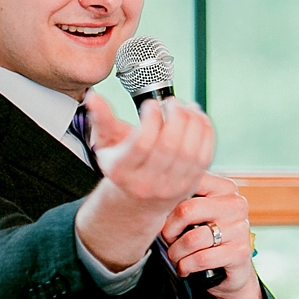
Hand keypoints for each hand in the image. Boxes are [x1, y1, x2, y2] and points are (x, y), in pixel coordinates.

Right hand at [75, 95, 215, 271]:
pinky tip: (199, 119)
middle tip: (172, 102)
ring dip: (193, 123)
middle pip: (169, 146)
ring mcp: (170, 187)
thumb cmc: (120, 167)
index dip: (151, 119)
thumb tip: (93, 96)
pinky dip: (205, 134)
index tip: (151, 104)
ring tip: (187, 108)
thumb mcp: (105, 145)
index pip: (142, 143)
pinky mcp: (189, 186)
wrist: (136, 202)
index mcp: (122, 172)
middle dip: (175, 117)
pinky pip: (204, 158)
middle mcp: (147, 183)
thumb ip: (101, 119)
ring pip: (190, 152)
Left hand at [161, 175, 269, 298]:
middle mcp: (236, 204)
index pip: (187, 184)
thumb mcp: (195, 215)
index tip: (163, 217)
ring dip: (175, 253)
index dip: (167, 203)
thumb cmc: (206, 239)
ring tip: (176, 256)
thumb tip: (151, 196)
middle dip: (169, 231)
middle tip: (168, 240)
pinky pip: (200, 259)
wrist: (231, 273)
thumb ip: (180, 200)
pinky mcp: (240, 253)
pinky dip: (185, 267)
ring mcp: (240, 229)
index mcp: (224, 188)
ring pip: (191, 239)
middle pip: (185, 210)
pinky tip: (185, 268)